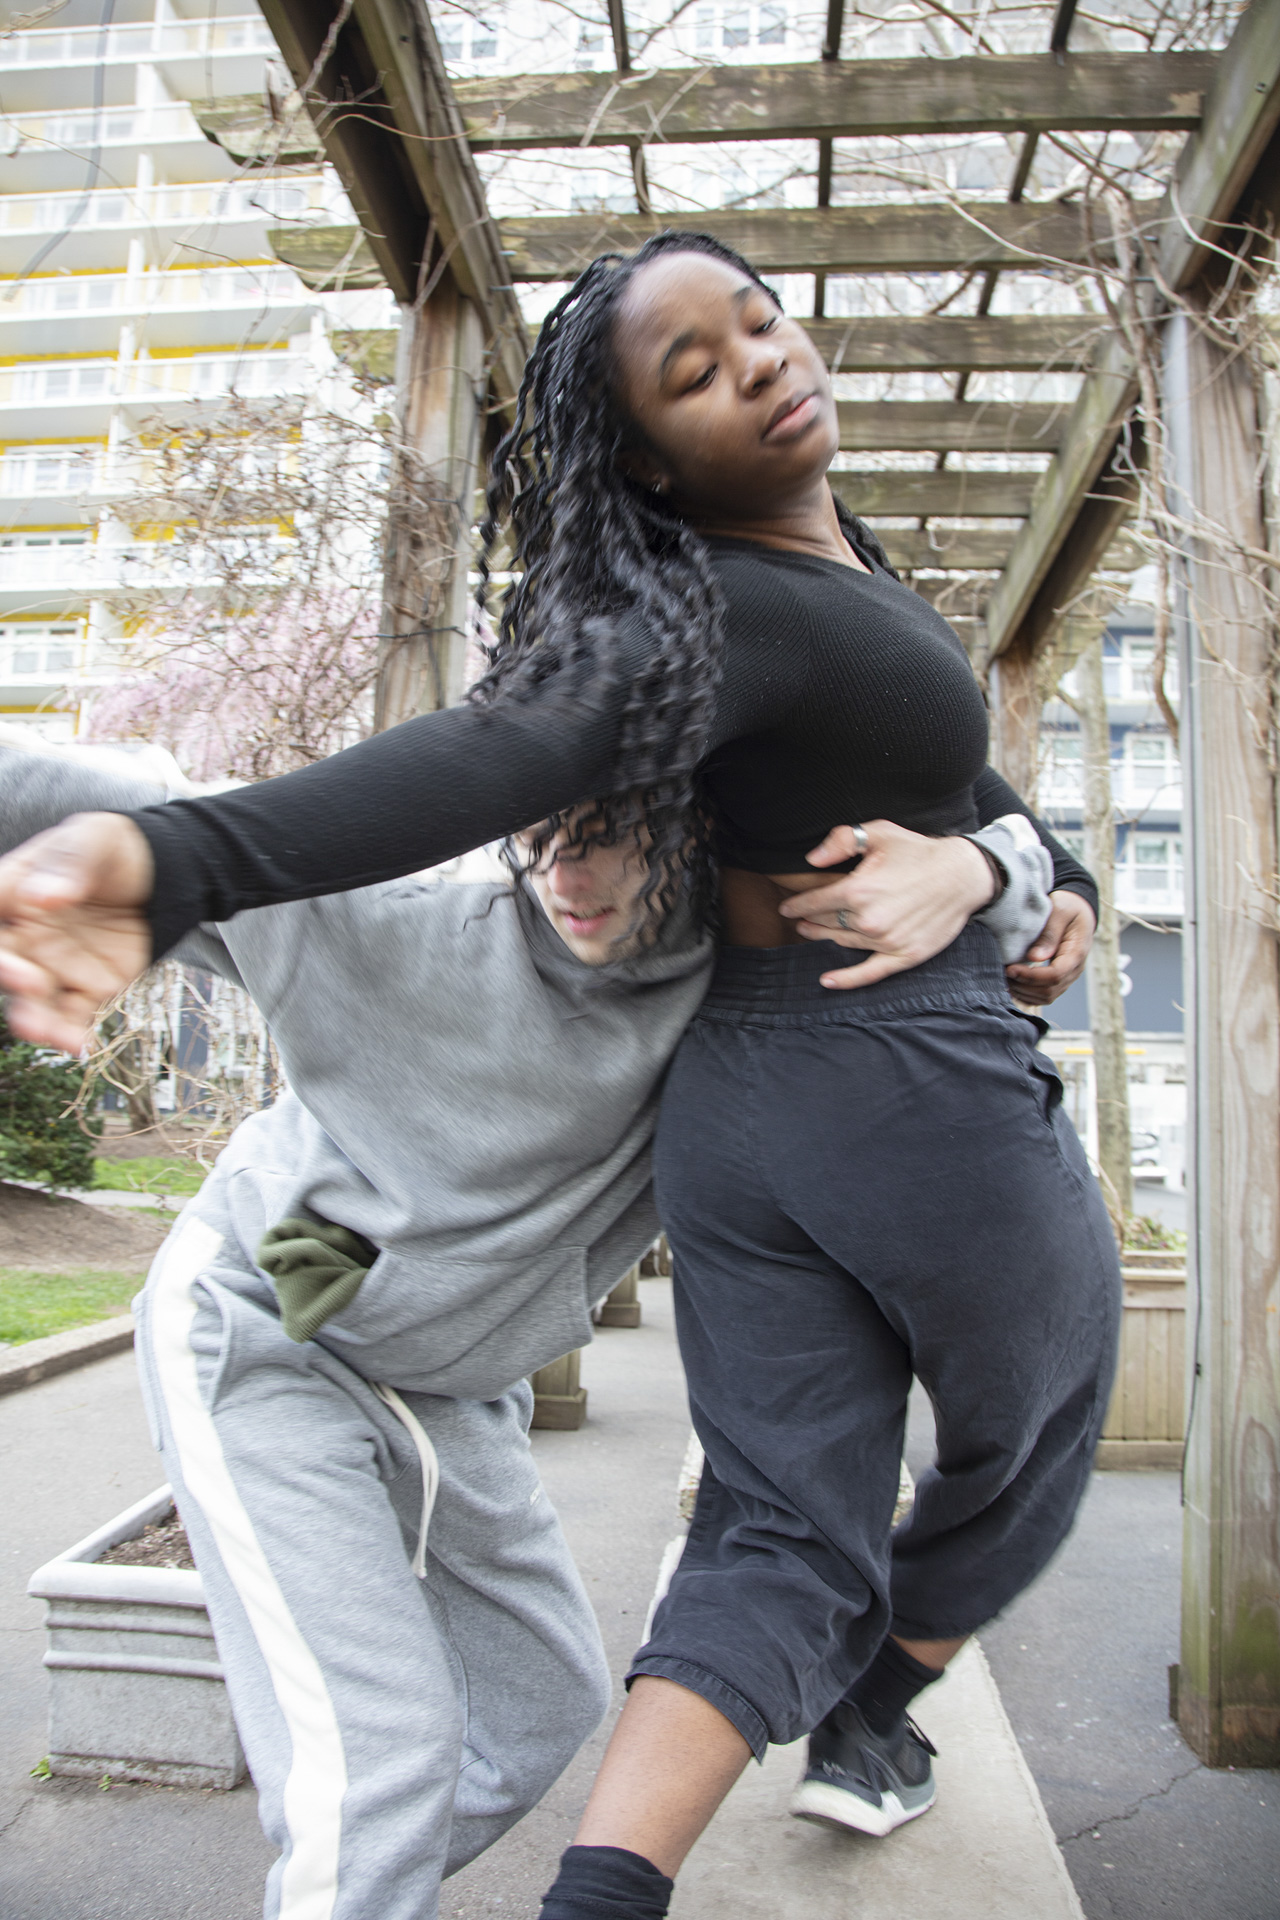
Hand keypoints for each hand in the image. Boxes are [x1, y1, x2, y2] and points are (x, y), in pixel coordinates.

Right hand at [0, 813, 153, 1052]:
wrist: (164, 873)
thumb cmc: (115, 849)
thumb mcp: (94, 839)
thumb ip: (70, 863)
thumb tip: (42, 895)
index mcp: (13, 893)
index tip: (8, 957)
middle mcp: (26, 935)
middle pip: (5, 965)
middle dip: (11, 978)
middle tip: (33, 982)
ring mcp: (55, 965)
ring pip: (34, 1001)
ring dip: (37, 1019)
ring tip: (48, 1033)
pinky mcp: (89, 988)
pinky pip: (76, 1016)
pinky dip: (74, 1033)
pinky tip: (79, 1044)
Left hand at [777, 821, 995, 990]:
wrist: (963, 875)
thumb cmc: (919, 851)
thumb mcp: (879, 833)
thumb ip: (841, 841)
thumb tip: (811, 859)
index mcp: (859, 890)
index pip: (815, 901)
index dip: (797, 904)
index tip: (787, 907)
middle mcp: (869, 920)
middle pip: (826, 923)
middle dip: (809, 919)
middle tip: (799, 919)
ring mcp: (887, 941)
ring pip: (843, 942)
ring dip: (823, 938)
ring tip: (810, 932)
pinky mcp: (905, 955)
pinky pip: (869, 973)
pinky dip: (846, 980)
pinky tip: (827, 981)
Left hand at [1004, 891, 1095, 1006]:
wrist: (1079, 909)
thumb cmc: (1068, 907)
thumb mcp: (1059, 911)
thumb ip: (1049, 934)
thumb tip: (1034, 957)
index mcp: (1077, 953)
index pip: (1055, 975)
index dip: (1030, 976)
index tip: (1010, 968)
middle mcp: (1075, 969)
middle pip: (1049, 991)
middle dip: (1023, 985)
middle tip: (1002, 972)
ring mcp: (1069, 977)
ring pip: (1046, 997)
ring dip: (1024, 992)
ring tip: (1005, 978)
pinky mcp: (1060, 979)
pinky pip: (1044, 996)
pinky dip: (1027, 994)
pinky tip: (1012, 983)